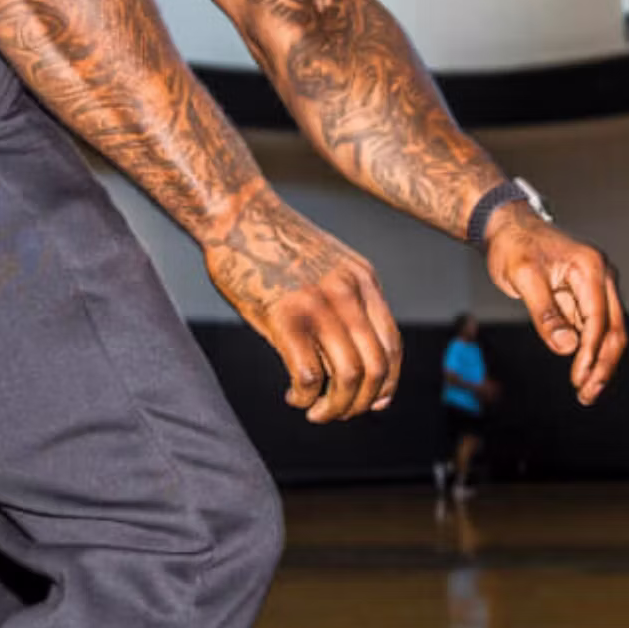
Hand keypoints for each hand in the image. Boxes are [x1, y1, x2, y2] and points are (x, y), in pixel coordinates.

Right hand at [205, 191, 400, 422]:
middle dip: (360, 403)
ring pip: (348, 377)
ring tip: (316, 413)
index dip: (388, 383)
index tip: (373, 402)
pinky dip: (304, 397)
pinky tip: (293, 397)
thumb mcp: (326, 265)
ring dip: (335, 407)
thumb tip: (348, 352)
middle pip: (375, 367)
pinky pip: (309, 376)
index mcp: (363, 281)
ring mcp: (319, 305)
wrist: (236, 214)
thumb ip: (345, 300)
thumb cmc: (271, 244)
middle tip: (337, 413)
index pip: (392, 345)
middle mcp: (349, 294)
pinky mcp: (286, 317)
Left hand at [482, 207, 627, 404]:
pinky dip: (590, 352)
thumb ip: (545, 312)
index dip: (591, 352)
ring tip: (586, 392)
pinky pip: (595, 329)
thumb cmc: (514, 247)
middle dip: (603, 365)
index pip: (598, 318)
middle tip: (587, 394)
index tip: (579, 379)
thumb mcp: (522, 277)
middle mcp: (601, 276)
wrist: (509, 227)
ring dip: (600, 363)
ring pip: (609, 332)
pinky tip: (582, 373)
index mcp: (590, 268)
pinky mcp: (587, 296)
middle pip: (614, 329)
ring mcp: (597, 287)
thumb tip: (566, 348)